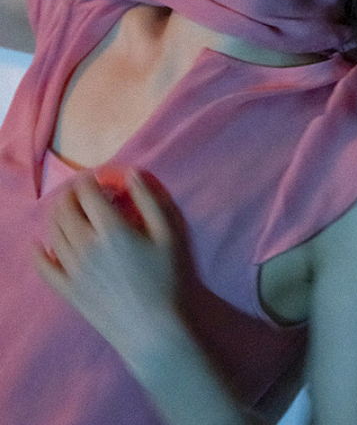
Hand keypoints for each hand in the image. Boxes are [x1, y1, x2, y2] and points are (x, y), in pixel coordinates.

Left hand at [34, 171, 183, 362]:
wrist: (157, 329)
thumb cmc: (169, 278)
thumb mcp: (170, 233)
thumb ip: (150, 199)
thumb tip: (131, 174)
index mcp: (111, 229)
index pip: (88, 194)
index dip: (89, 180)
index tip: (95, 177)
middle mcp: (86, 246)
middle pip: (65, 210)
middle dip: (69, 193)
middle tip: (79, 190)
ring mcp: (74, 270)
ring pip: (53, 234)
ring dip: (56, 215)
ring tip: (65, 209)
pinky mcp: (69, 292)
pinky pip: (45, 270)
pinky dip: (39, 253)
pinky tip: (39, 245)